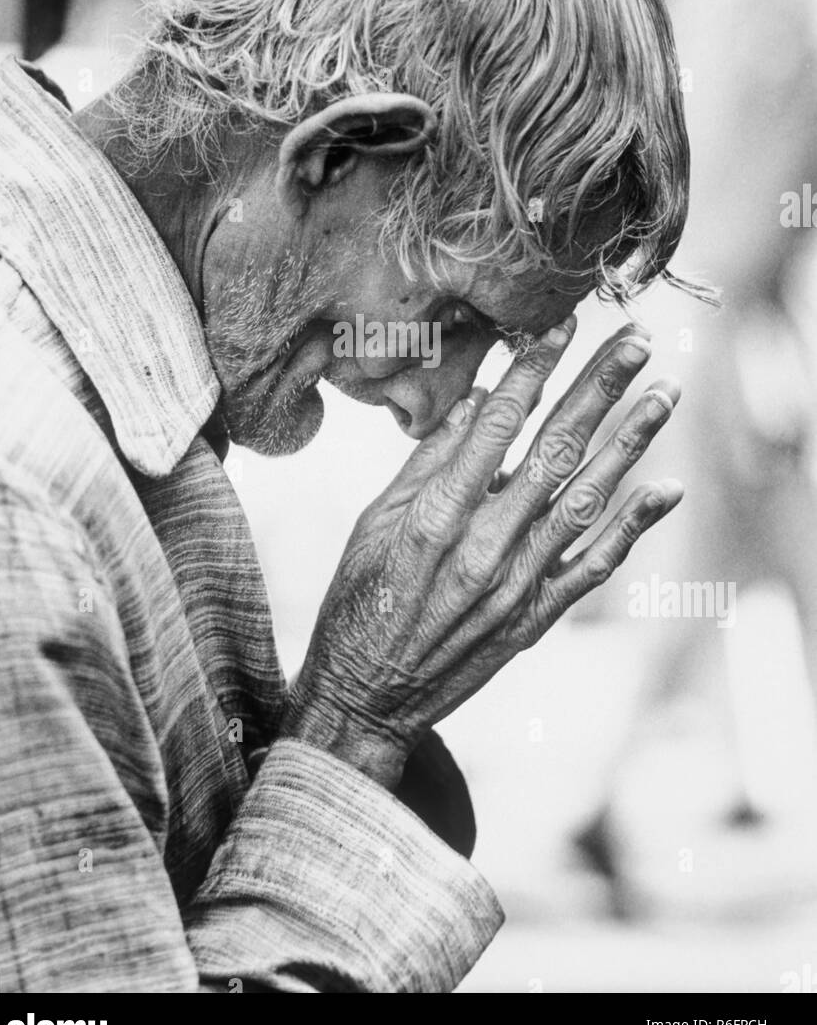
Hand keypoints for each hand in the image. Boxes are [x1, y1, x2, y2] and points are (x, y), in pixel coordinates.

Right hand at [281, 318, 681, 788]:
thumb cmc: (359, 603)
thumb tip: (477, 402)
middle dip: (599, 390)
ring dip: (629, 444)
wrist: (367, 699)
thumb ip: (426, 464)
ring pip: (585, 500)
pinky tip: (664, 490)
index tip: (564, 324)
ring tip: (664, 395)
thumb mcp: (372, 524)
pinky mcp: (534, 618)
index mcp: (435, 516)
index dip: (534, 370)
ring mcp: (515, 585)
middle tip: (637, 341)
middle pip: (553, 452)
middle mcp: (483, 546)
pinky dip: (631, 528)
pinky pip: (592, 566)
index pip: (497, 426)